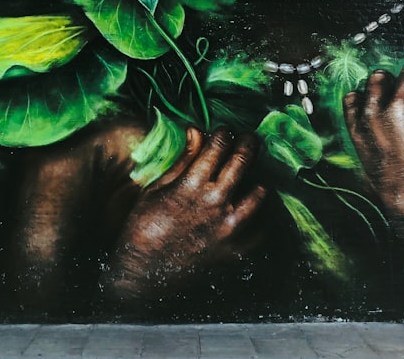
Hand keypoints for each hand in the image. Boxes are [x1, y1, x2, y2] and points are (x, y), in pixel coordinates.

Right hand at [102, 128, 266, 299]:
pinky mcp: (234, 250)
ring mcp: (228, 228)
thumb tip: (196, 131)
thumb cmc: (143, 227)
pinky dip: (259, 220)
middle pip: (243, 161)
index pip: (219, 145)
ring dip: (257, 181)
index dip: (225, 133)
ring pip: (259, 193)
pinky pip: (260, 230)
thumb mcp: (156, 188)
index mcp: (193, 184)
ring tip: (254, 178)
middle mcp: (215, 202)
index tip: (225, 131)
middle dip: (249, 144)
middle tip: (250, 139)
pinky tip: (251, 213)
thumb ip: (183, 160)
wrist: (143, 273)